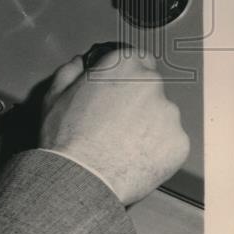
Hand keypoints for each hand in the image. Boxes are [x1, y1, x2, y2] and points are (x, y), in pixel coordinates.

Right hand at [39, 49, 189, 205]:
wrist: (81, 176)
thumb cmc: (66, 136)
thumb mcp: (54, 94)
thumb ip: (70, 71)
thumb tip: (77, 65)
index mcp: (122, 66)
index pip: (138, 57)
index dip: (128, 72)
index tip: (121, 85)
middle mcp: (151, 84)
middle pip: (150, 86)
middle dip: (136, 99)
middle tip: (115, 118)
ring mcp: (169, 114)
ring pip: (162, 114)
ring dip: (148, 124)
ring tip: (123, 141)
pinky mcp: (179, 142)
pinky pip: (170, 140)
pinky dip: (157, 147)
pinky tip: (134, 154)